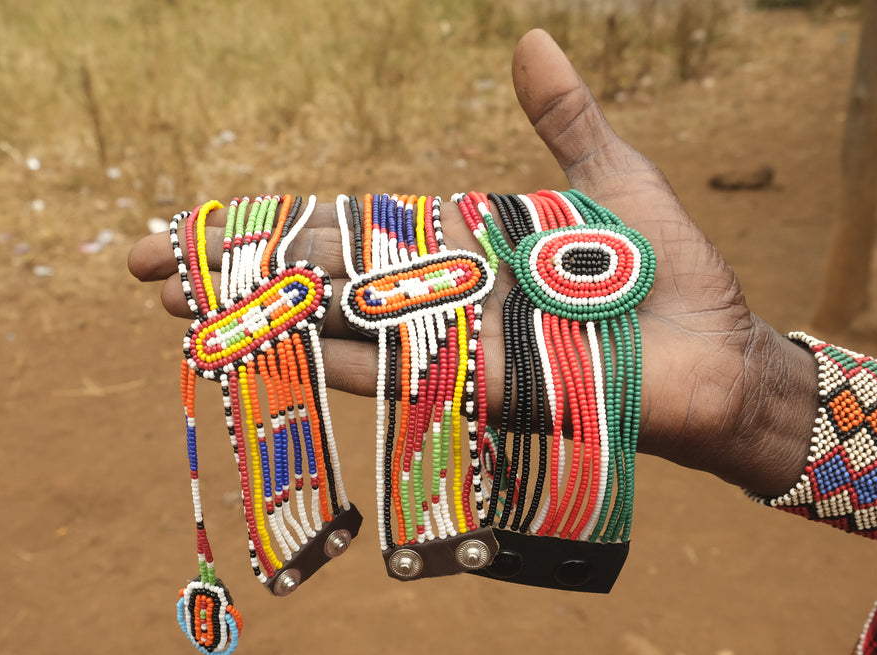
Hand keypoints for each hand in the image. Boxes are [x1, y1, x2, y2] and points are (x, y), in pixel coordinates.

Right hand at [128, 29, 819, 494]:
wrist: (730, 355)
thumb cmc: (676, 275)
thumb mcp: (616, 176)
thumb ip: (564, 121)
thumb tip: (529, 40)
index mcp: (463, 246)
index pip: (346, 230)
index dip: (269, 224)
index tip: (195, 223)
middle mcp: (446, 299)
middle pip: (322, 278)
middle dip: (236, 273)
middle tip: (146, 271)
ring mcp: (461, 348)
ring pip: (344, 326)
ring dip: (264, 318)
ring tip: (184, 311)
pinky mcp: (490, 392)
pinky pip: (404, 375)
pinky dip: (343, 362)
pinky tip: (279, 350)